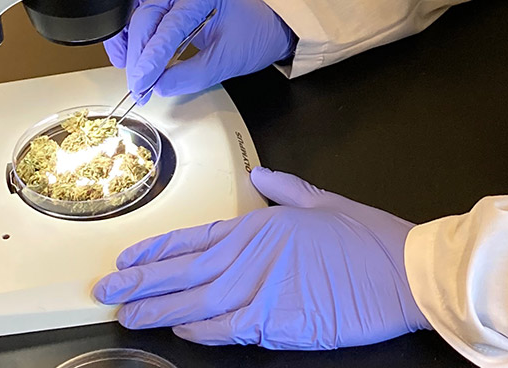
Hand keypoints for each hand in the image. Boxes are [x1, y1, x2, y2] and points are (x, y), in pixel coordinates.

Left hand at [94, 166, 428, 348]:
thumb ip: (285, 188)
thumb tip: (259, 175)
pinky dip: (198, 331)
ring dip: (159, 309)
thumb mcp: (324, 201)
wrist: (401, 272)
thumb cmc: (367, 237)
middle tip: (106, 291)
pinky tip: (178, 332)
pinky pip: (227, 328)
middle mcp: (254, 254)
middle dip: (143, 280)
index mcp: (263, 224)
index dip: (157, 248)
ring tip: (126, 315)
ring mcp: (263, 289)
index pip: (196, 236)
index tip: (127, 258)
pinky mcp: (278, 322)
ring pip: (196, 302)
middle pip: (185, 270)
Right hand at [103, 0, 295, 98]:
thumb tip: (158, 85)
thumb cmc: (255, 30)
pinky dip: (130, 30)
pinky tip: (129, 52)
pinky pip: (139, 7)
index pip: (168, 24)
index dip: (150, 57)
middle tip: (139, 84)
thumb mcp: (228, 60)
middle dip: (137, 52)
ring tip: (128, 67)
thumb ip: (191, 76)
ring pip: (135, 5)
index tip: (142, 82)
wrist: (268, 19)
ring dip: (126, 37)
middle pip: (146, 12)